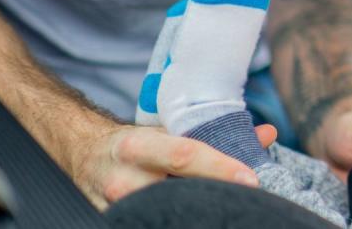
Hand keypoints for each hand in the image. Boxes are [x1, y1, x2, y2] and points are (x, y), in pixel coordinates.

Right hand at [75, 122, 276, 208]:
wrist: (84, 155)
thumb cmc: (138, 144)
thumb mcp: (169, 130)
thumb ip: (216, 133)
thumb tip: (267, 134)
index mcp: (139, 145)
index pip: (185, 155)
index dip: (221, 168)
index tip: (251, 179)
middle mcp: (123, 178)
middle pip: (176, 193)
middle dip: (214, 197)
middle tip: (244, 201)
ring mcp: (113, 207)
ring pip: (161, 214)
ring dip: (195, 214)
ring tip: (223, 213)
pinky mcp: (110, 222)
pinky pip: (148, 223)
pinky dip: (173, 220)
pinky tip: (193, 219)